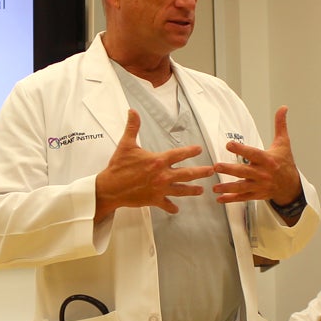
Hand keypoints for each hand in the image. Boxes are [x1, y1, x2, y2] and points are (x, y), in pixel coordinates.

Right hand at [94, 109, 213, 220]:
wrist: (110, 188)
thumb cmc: (118, 167)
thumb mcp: (126, 145)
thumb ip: (132, 127)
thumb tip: (132, 111)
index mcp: (158, 161)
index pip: (179, 154)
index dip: (190, 151)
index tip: (199, 149)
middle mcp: (163, 175)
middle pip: (187, 173)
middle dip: (201, 172)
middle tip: (211, 171)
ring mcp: (160, 189)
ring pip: (181, 190)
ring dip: (192, 190)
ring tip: (201, 191)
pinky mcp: (154, 200)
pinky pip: (166, 204)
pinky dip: (171, 207)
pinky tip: (176, 210)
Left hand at [213, 106, 302, 205]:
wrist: (291, 186)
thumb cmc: (285, 162)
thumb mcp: (284, 143)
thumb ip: (280, 125)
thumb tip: (283, 107)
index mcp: (268, 160)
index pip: (253, 154)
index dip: (241, 149)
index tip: (229, 145)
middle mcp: (263, 174)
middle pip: (244, 171)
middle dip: (230, 170)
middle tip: (216, 166)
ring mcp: (259, 186)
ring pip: (242, 187)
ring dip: (228, 187)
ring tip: (215, 186)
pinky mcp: (256, 194)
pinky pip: (242, 198)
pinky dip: (231, 199)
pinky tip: (220, 198)